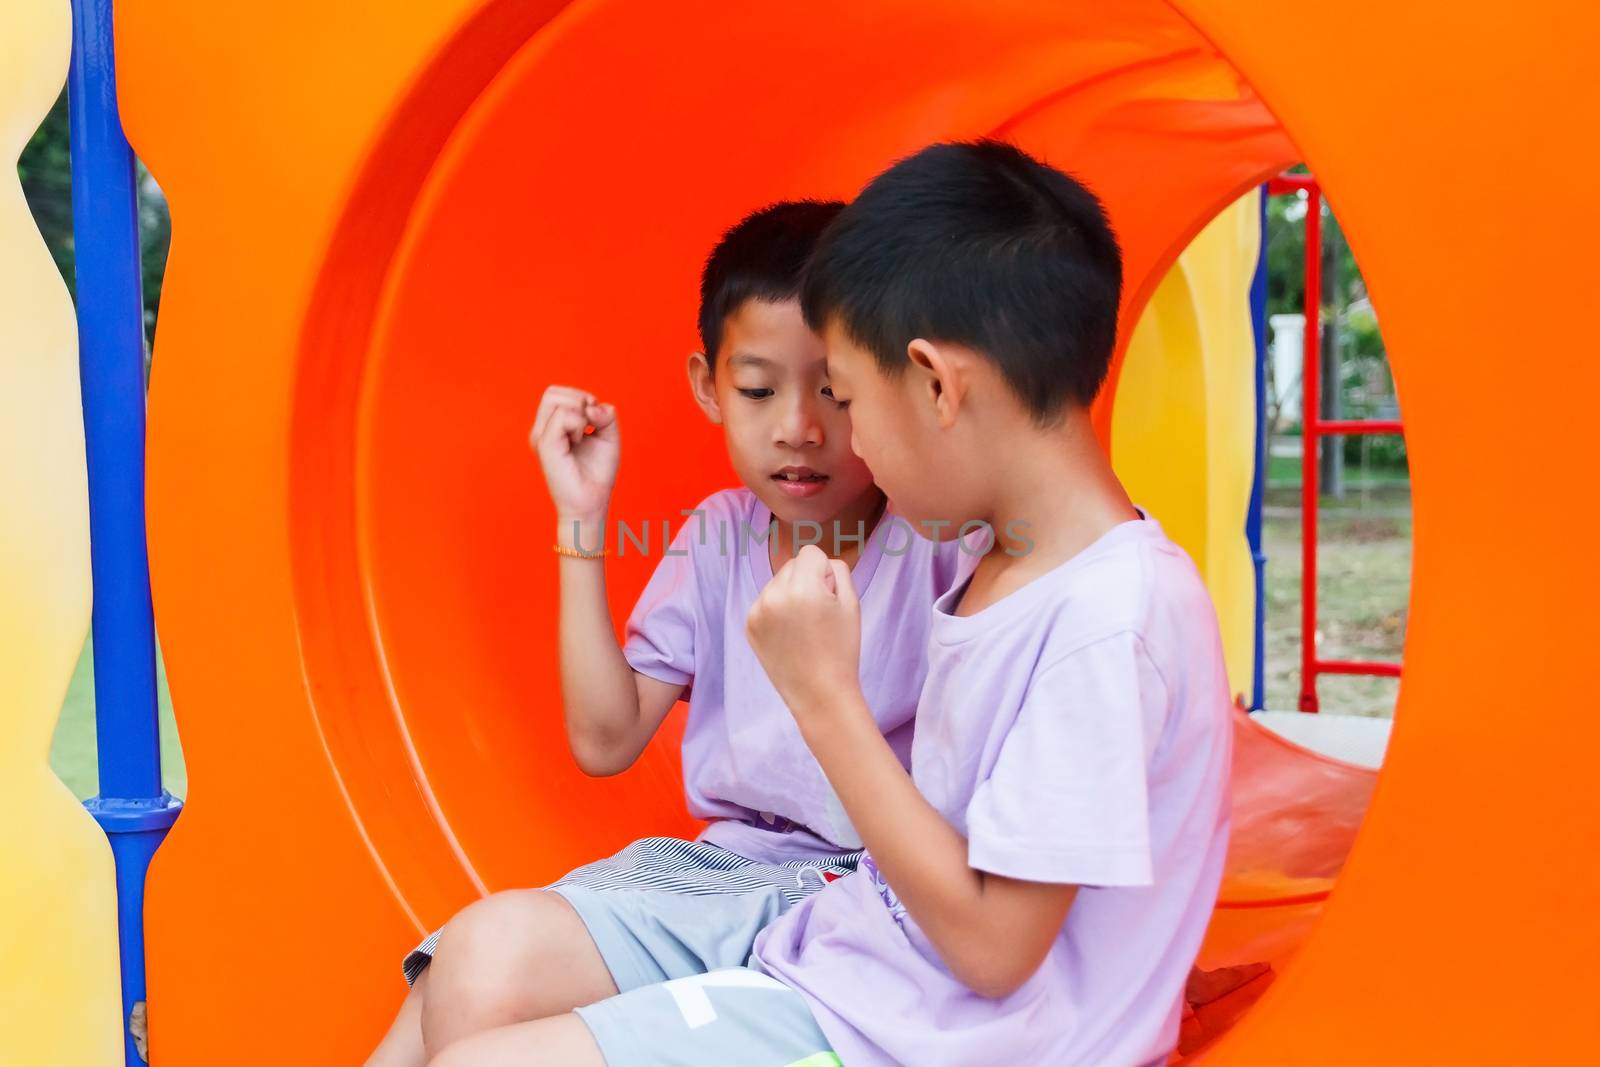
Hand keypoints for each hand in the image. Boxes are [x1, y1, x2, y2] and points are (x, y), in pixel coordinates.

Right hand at [531, 385, 619, 522]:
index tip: (593, 421)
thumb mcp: (608, 435)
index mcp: (551, 426)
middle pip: (552, 392)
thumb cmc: (598, 472)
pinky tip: (580, 441)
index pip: (558, 393)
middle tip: (589, 426)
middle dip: (579, 400)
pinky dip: (579, 424)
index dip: (581, 398)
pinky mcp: (545, 444)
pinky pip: (562, 416)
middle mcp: (542, 430)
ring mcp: (540, 437)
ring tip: (582, 436)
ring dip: (579, 412)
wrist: (592, 501)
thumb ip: (605, 413)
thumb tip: (591, 406)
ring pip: (555, 399)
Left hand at [746, 545, 863, 720]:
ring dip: (790, 594)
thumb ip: (837, 570)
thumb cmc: (842, 649)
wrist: (820, 694)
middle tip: (817, 615)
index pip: (811, 552)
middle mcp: (774, 595)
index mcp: (802, 588)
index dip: (825, 573)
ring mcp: (757, 611)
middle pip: (792, 565)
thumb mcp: (852, 603)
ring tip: (803, 627)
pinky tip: (789, 635)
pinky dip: (777, 611)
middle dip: (806, 581)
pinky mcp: (749, 625)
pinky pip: (766, 601)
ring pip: (777, 582)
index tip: (829, 599)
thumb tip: (818, 562)